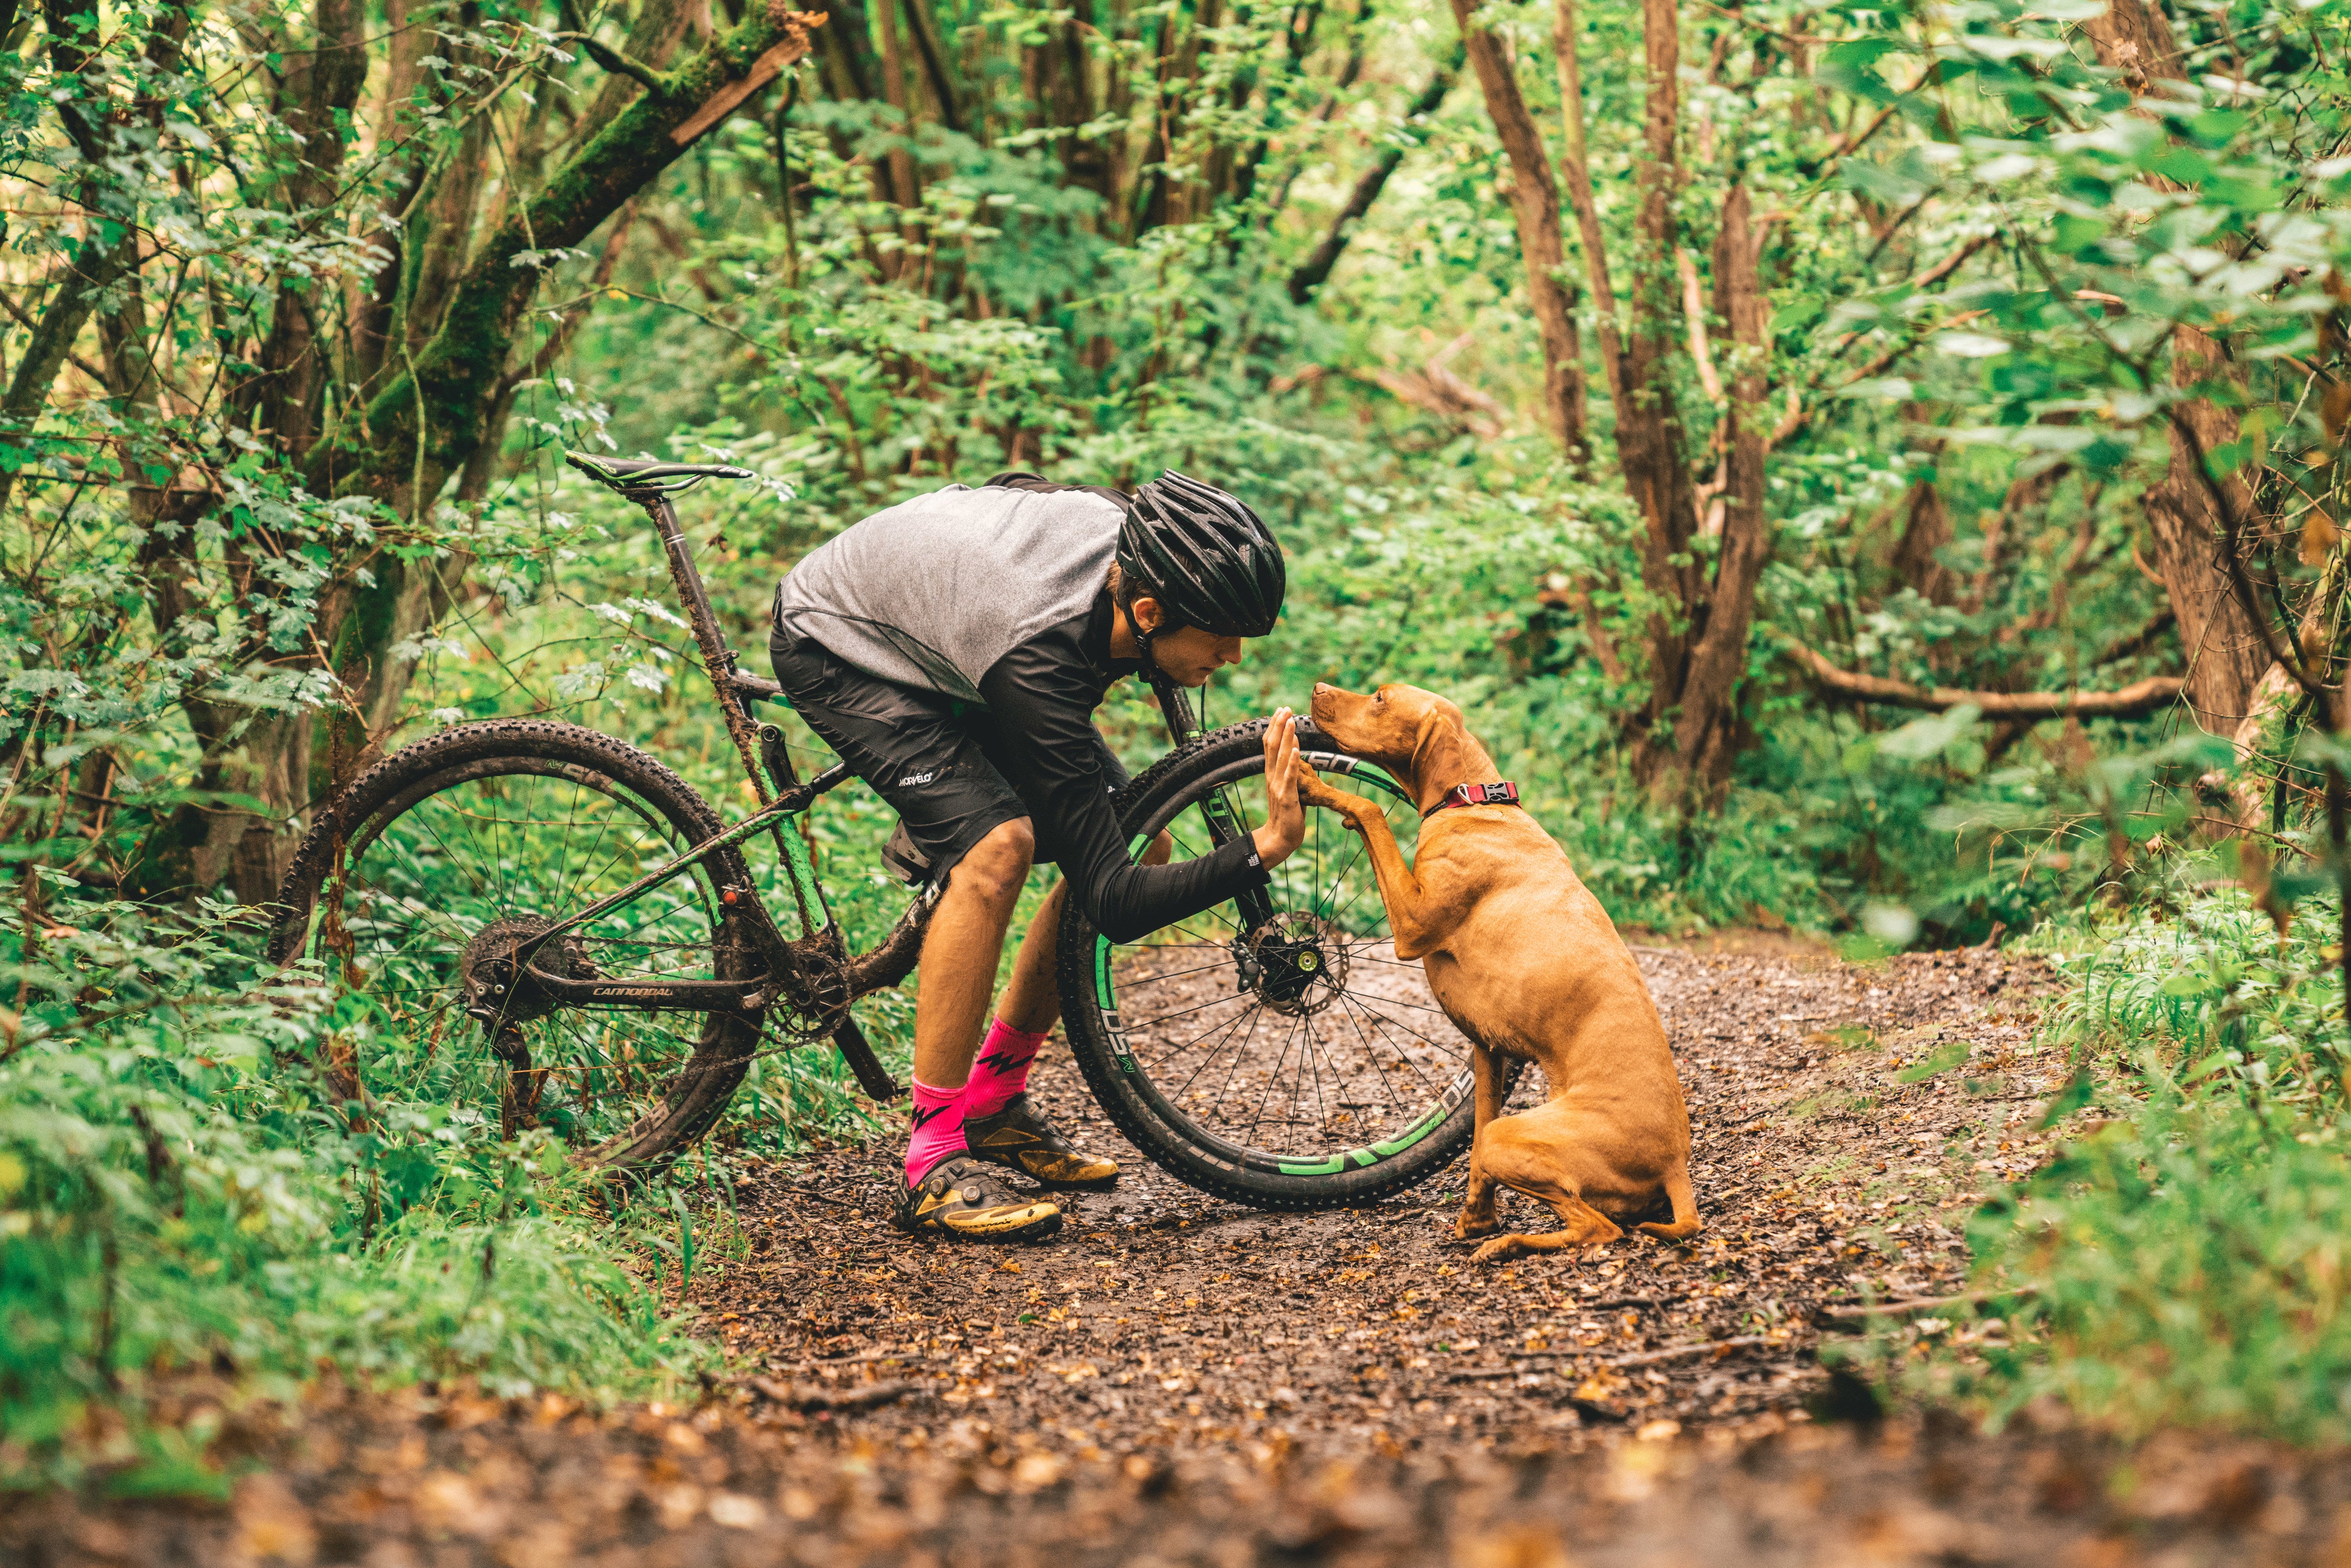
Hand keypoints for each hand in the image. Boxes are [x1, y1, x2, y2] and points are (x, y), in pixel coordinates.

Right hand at [1252, 707, 1305, 871]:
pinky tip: (1296, 749)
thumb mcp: (1288, 787)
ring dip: (1285, 738)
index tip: (1280, 711)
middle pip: (1271, 746)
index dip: (1274, 727)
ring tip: (1290, 721)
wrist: (1280, 838)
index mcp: (1271, 774)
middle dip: (1279, 725)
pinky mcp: (1287, 797)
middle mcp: (1272, 777)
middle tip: (1285, 708)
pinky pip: (1289, 777)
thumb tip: (1296, 753)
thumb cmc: (1287, 814)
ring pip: (1279, 757)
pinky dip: (1292, 762)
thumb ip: (1290, 771)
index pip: (1269, 745)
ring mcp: (1278, 786)